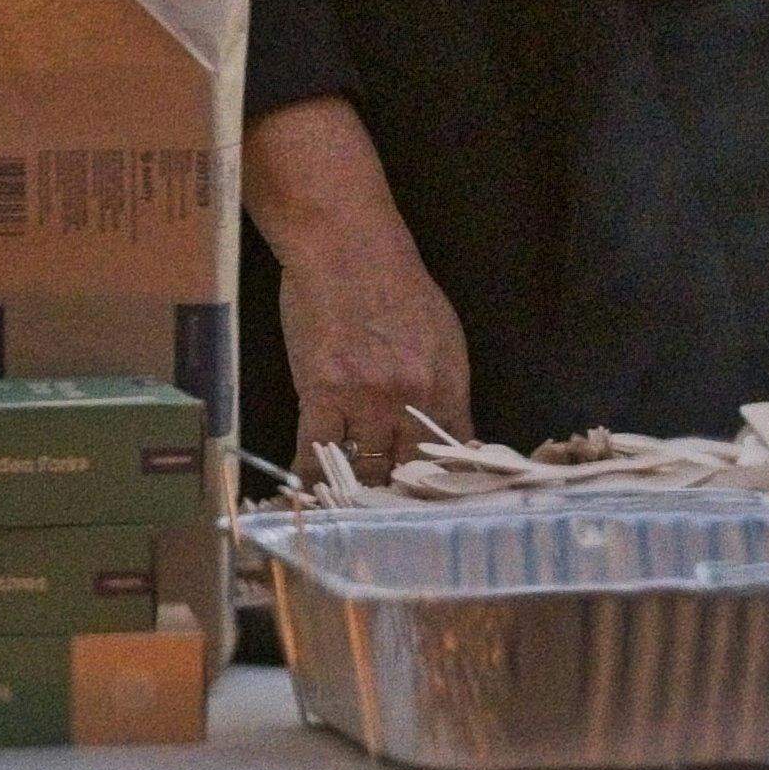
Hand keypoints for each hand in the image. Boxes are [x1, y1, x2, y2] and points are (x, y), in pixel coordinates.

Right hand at [244, 101, 471, 483]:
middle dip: (402, 496)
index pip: (456, 452)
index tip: (437, 505)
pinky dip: (314, 477)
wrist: (348, 250)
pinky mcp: (321, 395)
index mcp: (448, 385)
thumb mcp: (443, 336)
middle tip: (392, 519)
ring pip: (365, 466)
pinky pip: (317, 452)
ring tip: (353, 512)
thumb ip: (445, 387)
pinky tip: (311, 494)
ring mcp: (366, 400)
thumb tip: (448, 431)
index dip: (446, 482)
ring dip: (359, 490)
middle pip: (410, 468)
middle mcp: (413, 400)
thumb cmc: (397, 285)